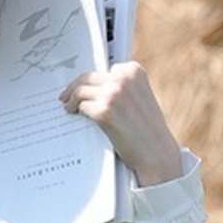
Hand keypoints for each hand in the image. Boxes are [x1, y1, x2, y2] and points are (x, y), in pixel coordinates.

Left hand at [60, 61, 184, 185]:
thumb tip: (94, 87)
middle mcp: (123, 78)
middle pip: (88, 77)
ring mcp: (113, 94)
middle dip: (74, 86)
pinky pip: (82, 106)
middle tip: (65, 96)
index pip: (105, 70)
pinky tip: (76, 116)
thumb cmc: (148, 129)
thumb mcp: (141, 97)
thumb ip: (123, 87)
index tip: (83, 84)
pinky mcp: (104, 111)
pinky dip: (77, 111)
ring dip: (71, 99)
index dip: (92, 80)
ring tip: (68, 107)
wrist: (156, 152)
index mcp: (134, 71)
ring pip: (81, 90)